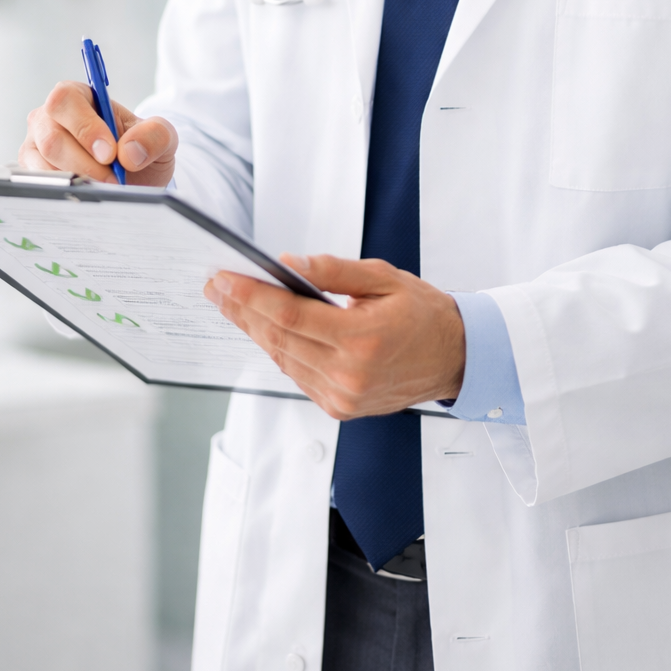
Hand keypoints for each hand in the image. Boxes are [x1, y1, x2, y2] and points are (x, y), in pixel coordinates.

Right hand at [20, 81, 177, 185]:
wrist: (135, 178)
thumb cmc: (140, 148)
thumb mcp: (162, 137)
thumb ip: (155, 135)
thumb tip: (129, 152)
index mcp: (78, 96)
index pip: (66, 100)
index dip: (85, 127)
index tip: (110, 153)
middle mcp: (50, 118)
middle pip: (51, 137)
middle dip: (85, 163)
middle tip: (113, 179)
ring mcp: (37, 145)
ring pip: (44, 165)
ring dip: (78, 180)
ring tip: (106, 187)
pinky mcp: (33, 171)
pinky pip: (40, 184)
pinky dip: (66, 192)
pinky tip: (87, 193)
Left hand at [203, 255, 465, 418]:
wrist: (455, 358)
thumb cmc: (423, 314)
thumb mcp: (383, 278)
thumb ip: (333, 271)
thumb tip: (288, 263)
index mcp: (361, 340)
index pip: (290, 317)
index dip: (251, 297)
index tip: (223, 279)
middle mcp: (349, 375)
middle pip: (278, 340)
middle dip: (242, 310)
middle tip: (215, 286)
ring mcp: (343, 396)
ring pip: (283, 359)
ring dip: (253, 330)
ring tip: (231, 303)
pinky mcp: (340, 407)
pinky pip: (296, 375)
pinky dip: (278, 350)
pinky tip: (263, 328)